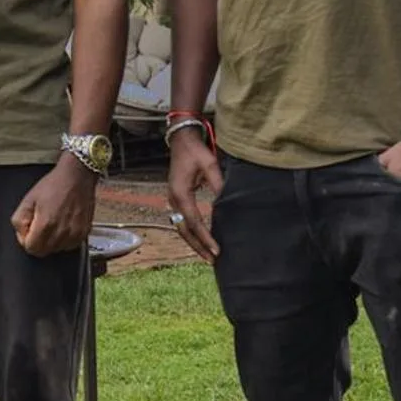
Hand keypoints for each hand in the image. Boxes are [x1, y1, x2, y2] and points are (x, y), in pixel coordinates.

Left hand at [11, 157, 97, 256]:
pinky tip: (63, 224)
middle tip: (40, 224)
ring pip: (57, 250)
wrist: (76, 177)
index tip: (29, 229)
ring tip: (53, 221)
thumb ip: (19, 221)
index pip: (31, 249)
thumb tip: (22, 235)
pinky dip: (64, 239)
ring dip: (52, 241)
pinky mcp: (84, 233)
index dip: (26, 240)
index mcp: (46, 224)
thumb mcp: (28, 199)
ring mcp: (75, 234)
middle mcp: (62, 232)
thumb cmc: (53, 185)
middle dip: (38, 242)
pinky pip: (70, 246)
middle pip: (44, 252)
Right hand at [164, 128, 221, 262]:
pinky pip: (181, 221)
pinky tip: (201, 239)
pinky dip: (191, 232)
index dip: (206, 238)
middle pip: (184, 230)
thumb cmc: (196, 151)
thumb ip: (219, 185)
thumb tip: (228, 204)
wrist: (181, 140)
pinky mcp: (175, 198)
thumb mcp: (210, 165)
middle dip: (198, 246)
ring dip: (194, 242)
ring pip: (181, 227)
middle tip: (212, 260)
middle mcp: (173, 199)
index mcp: (181, 194)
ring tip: (207, 255)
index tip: (217, 250)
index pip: (195, 222)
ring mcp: (172, 199)